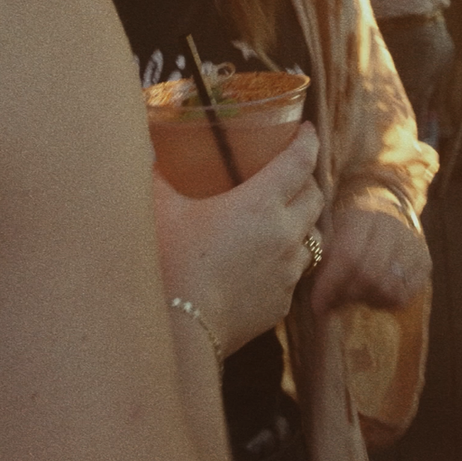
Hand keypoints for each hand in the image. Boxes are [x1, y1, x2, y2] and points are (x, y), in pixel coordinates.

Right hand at [153, 123, 325, 351]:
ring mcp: (287, 271)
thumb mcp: (160, 211)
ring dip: (302, 222)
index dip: (307, 141)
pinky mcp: (281, 302)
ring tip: (282, 217)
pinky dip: (286, 259)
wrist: (180, 331)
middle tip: (291, 171)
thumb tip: (146, 147)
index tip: (307, 130)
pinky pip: (295, 273)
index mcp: (261, 204)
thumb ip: (157, 174)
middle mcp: (284, 234)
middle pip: (315, 197)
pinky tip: (264, 260)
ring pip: (313, 237)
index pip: (300, 162)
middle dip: (307, 179)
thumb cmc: (168, 264)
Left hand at [310, 184, 429, 312]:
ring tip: (351, 294)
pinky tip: (371, 294)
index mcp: (366, 215)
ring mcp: (414, 246)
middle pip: (369, 276)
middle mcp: (395, 228)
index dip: (331, 284)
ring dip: (364, 299)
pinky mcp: (425, 264)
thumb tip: (319, 304)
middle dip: (346, 294)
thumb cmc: (353, 225)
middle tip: (333, 301)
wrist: (390, 207)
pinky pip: (402, 297)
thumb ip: (325, 261)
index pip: (348, 256)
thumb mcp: (334, 231)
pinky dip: (382, 302)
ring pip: (387, 290)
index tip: (316, 304)